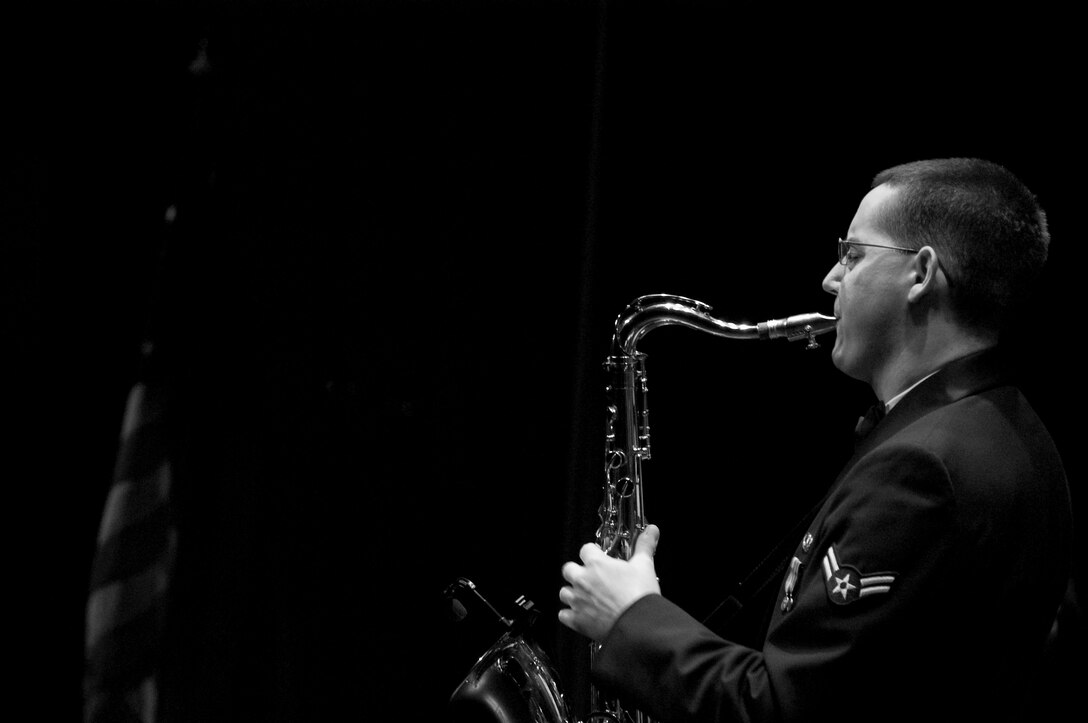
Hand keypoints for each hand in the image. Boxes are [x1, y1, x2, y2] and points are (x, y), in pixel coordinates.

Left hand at [557, 524, 660, 640]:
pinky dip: (570, 615)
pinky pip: (563, 615)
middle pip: (568, 569)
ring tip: (587, 596)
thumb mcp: (645, 566)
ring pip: (564, 592)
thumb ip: (645, 546)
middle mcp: (583, 580)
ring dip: (573, 593)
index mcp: (596, 564)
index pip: (585, 549)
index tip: (599, 558)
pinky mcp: (577, 620)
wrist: (638, 626)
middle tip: (592, 578)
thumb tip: (652, 530)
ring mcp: (578, 600)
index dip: (593, 553)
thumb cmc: (640, 596)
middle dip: (577, 572)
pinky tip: (582, 614)